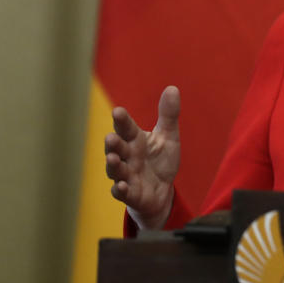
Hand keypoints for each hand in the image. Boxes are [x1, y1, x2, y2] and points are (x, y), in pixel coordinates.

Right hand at [104, 86, 180, 229]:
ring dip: (113, 164)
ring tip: (112, 158)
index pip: (126, 128)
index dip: (122, 120)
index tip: (118, 111)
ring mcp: (126, 175)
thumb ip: (168, 115)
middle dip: (113, 143)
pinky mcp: (130, 194)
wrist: (161, 191)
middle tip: (111, 137)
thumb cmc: (160, 160)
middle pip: (117, 148)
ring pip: (116, 169)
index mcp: (135, 140)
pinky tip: (121, 186)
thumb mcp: (168, 137)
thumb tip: (172, 88)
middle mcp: (127, 156)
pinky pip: (121, 192)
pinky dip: (120, 189)